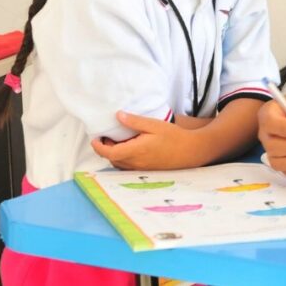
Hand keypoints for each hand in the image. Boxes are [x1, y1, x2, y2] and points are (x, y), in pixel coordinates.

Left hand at [91, 111, 209, 169]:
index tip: (95, 138)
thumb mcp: (154, 124)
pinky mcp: (146, 169)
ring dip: (113, 154)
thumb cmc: (174, 136)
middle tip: (105, 136)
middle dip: (104, 149)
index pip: (109, 153)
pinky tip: (128, 147)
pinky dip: (122, 158)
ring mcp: (141, 168)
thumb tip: (118, 116)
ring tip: (116, 140)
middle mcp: (136, 162)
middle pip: (112, 159)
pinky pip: (127, 166)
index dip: (98, 147)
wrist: (190, 151)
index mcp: (136, 150)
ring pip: (119, 164)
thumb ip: (135, 121)